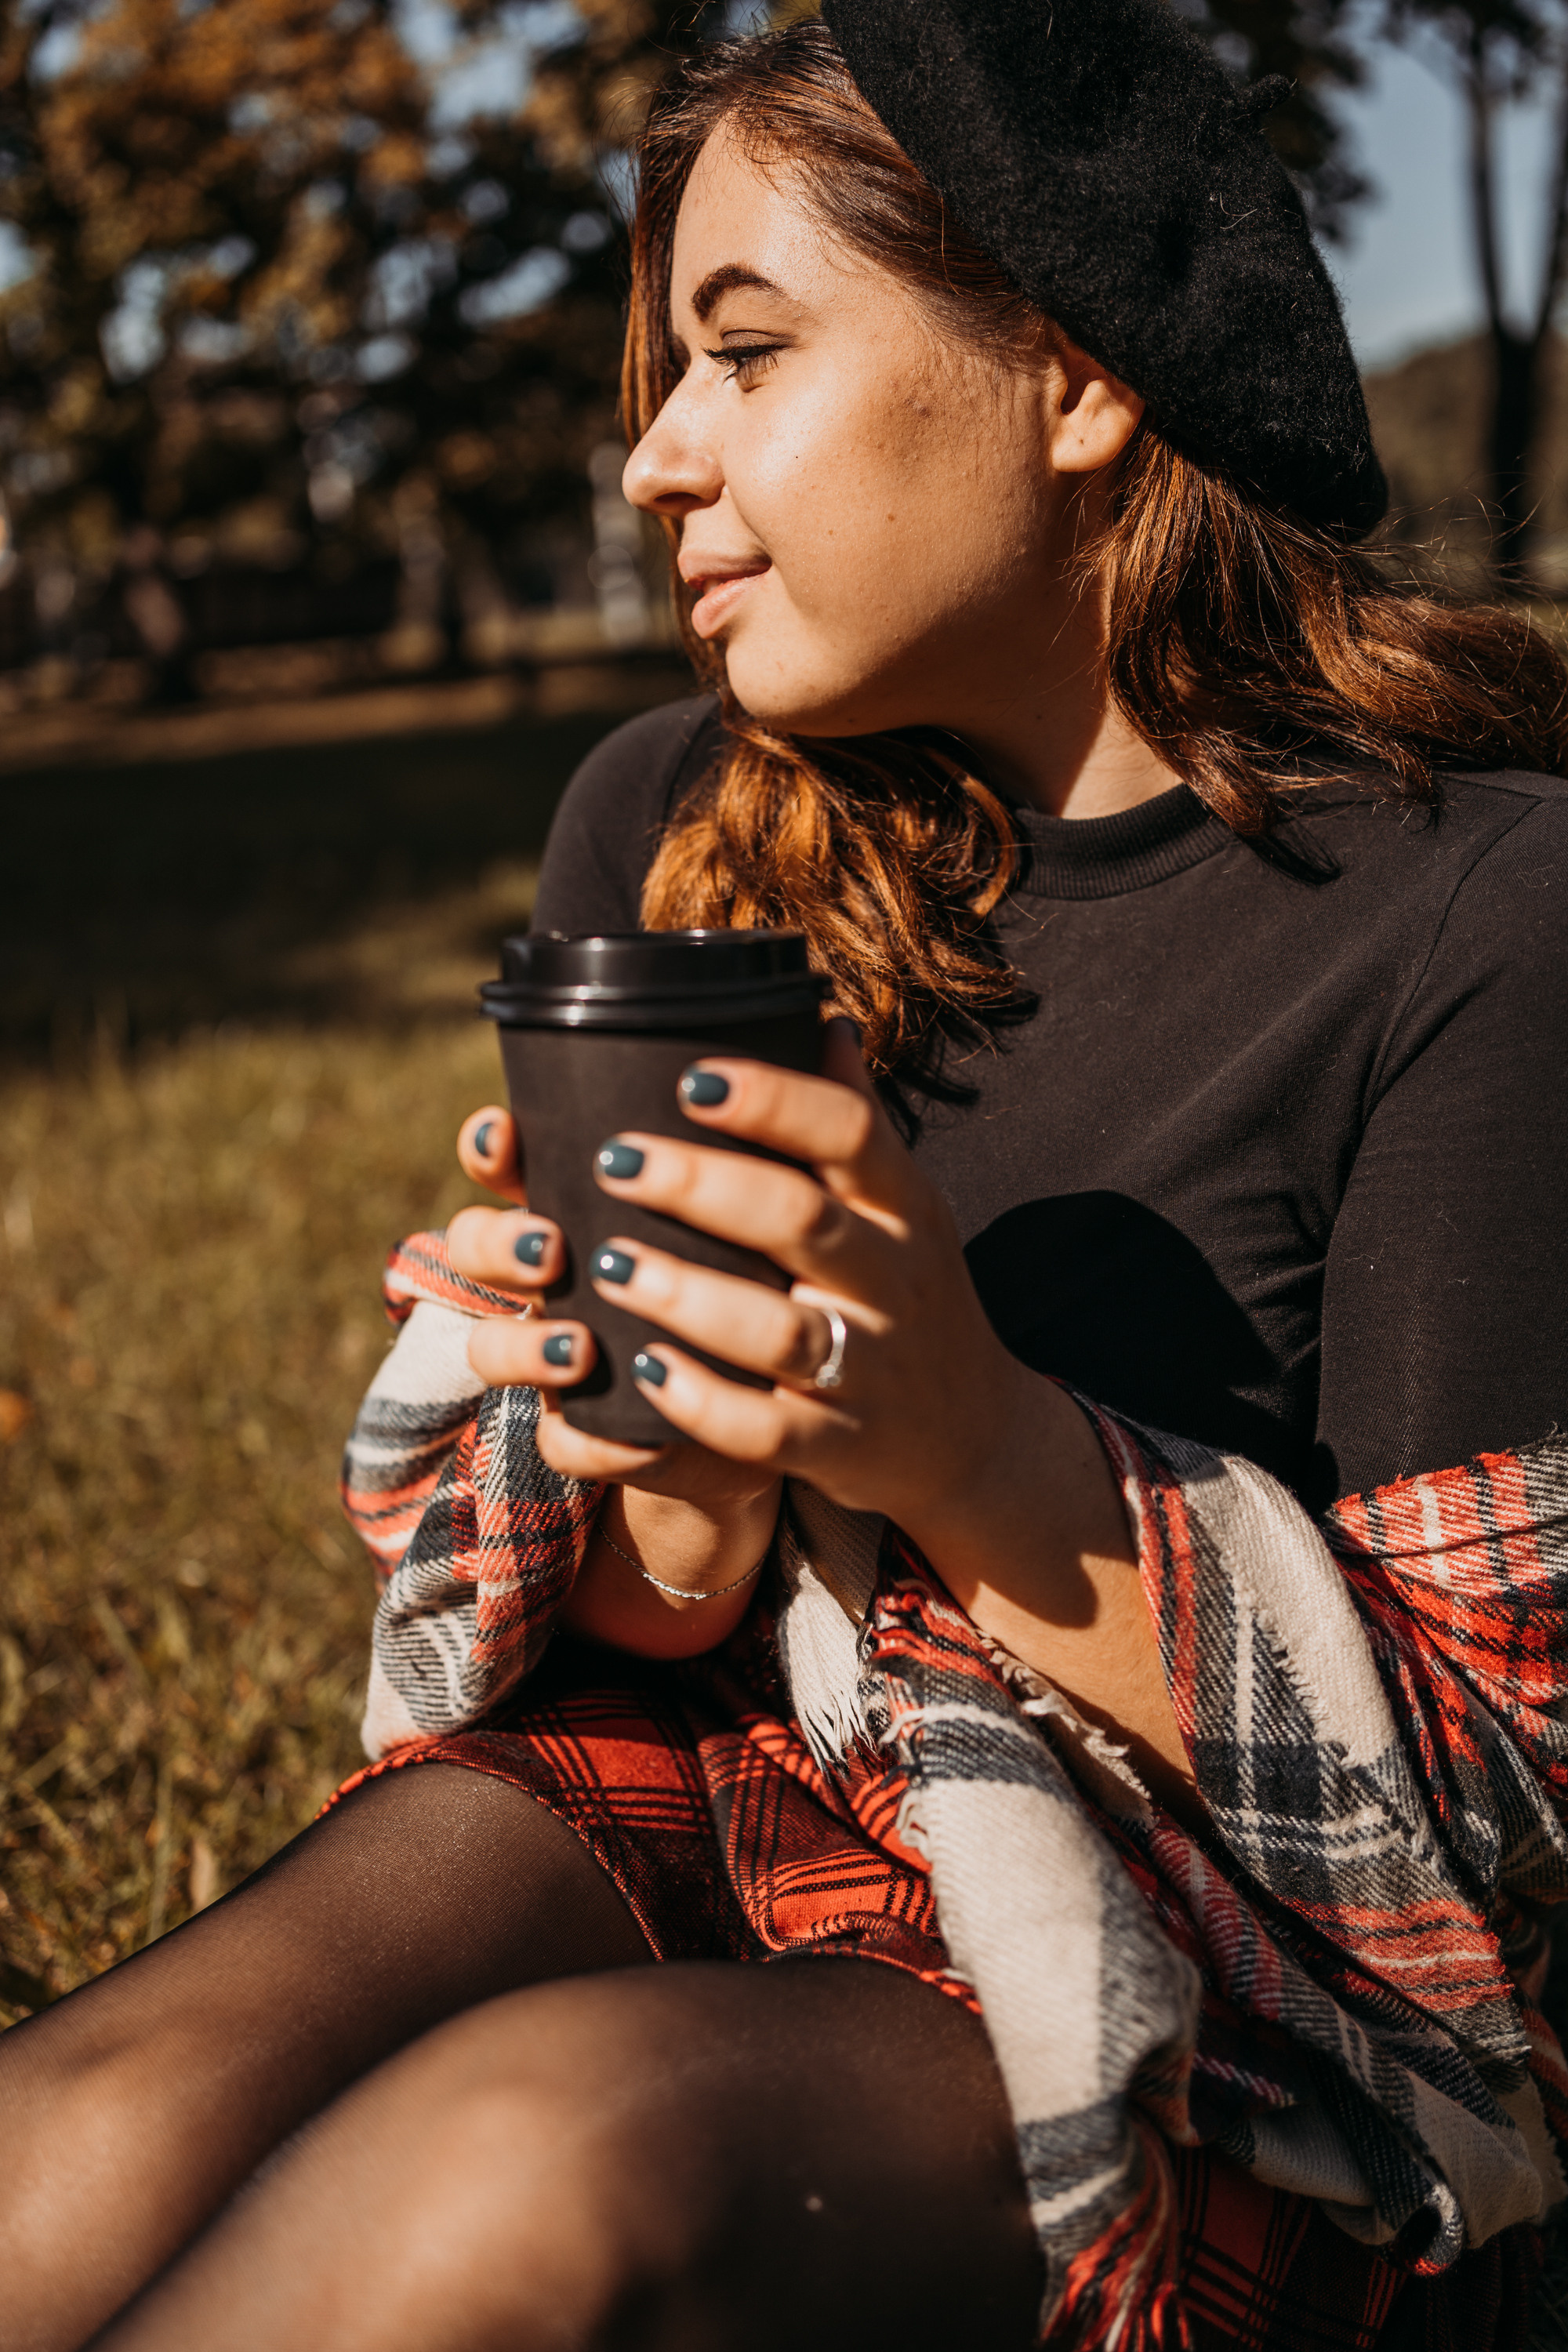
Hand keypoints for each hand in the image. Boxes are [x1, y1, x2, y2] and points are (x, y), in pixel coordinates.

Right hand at [447, 1105, 781, 1652]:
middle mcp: (561, 1277)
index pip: (512, 1159)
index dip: (493, 1146)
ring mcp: (570, 1357)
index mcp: (591, 1202)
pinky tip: (633, 1437)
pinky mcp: (603, 1434)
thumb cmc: (773, 1274)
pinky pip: (568, 1444)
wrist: (799, 1403)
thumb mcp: (788, 1203)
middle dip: (502, 1245)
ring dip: (530, 1343)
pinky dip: (596, 1443)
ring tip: (577, 1346)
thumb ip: (797, 1130)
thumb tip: (833, 1030)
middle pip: (479, 1247)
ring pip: (497, 1347)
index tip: (504, 1132)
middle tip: (549, 1247)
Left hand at [466, 1026, 1193, 1805]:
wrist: (974, 1439)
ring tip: (607, 1262)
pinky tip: (643, 1371)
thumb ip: (854, 1124)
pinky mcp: (842, 1447)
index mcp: (903, 1207)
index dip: (772, 1100)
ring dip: (688, 1296)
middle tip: (615, 1159)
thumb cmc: (909, 1297)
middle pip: (802, 1220)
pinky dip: (703, 1403)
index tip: (691, 1078)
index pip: (849, 1133)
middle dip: (702, 1186)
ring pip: (780, 1330)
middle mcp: (894, 1282)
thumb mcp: (903, 1209)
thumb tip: (818, 1017)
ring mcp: (872, 1369)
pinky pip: (769, 1430)